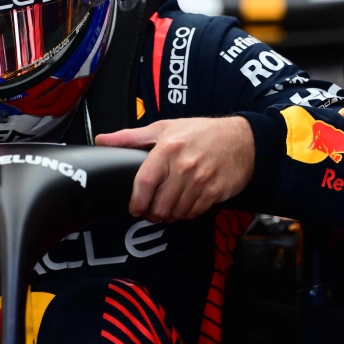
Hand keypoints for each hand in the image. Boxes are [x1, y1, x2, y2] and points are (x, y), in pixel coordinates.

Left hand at [95, 117, 253, 222]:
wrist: (242, 139)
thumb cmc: (200, 132)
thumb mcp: (163, 128)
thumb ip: (130, 137)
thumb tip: (102, 139)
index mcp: (167, 148)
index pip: (145, 182)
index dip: (136, 201)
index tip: (133, 208)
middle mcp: (184, 166)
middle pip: (160, 203)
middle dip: (151, 213)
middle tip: (149, 212)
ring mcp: (201, 180)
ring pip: (176, 211)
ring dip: (168, 216)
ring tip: (164, 210)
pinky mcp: (215, 192)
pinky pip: (194, 212)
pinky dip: (185, 214)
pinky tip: (182, 207)